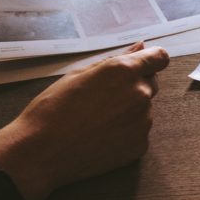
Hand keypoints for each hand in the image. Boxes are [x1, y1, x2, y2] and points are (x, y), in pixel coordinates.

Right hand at [0, 42, 168, 199]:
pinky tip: (101, 136)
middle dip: (135, 85)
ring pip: (144, 109)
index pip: (159, 57)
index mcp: (124, 71)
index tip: (142, 64)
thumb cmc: (54, 109)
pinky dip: (126, 132)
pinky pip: (139, 132)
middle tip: (104, 98)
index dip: (151, 59)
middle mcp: (140, 94)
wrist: (41, 153)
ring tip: (97, 120)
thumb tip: (140, 46)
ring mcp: (142, 122)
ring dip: (129, 110)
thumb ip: (117, 59)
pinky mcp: (140, 145)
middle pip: (151, 82)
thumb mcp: (80, 74)